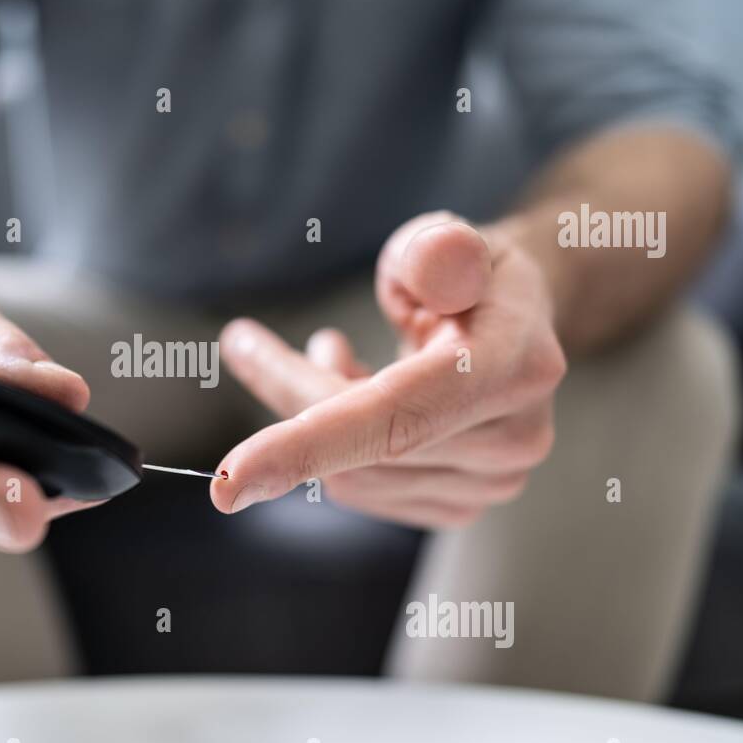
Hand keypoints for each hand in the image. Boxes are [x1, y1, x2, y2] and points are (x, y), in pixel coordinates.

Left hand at [211, 211, 566, 527]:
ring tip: (333, 353)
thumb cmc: (469, 272)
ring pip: (350, 475)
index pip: (397, 419)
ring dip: (310, 418)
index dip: (307, 448)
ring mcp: (490, 483)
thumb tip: (434, 266)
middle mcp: (512, 439)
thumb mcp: (452, 237)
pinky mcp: (461, 505)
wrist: (518, 322)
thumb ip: (438, 247)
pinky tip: (350, 396)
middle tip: (246, 341)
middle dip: (289, 393)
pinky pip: (362, 490)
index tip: (224, 483)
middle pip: (357, 445)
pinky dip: (332, 447)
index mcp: (513, 366)